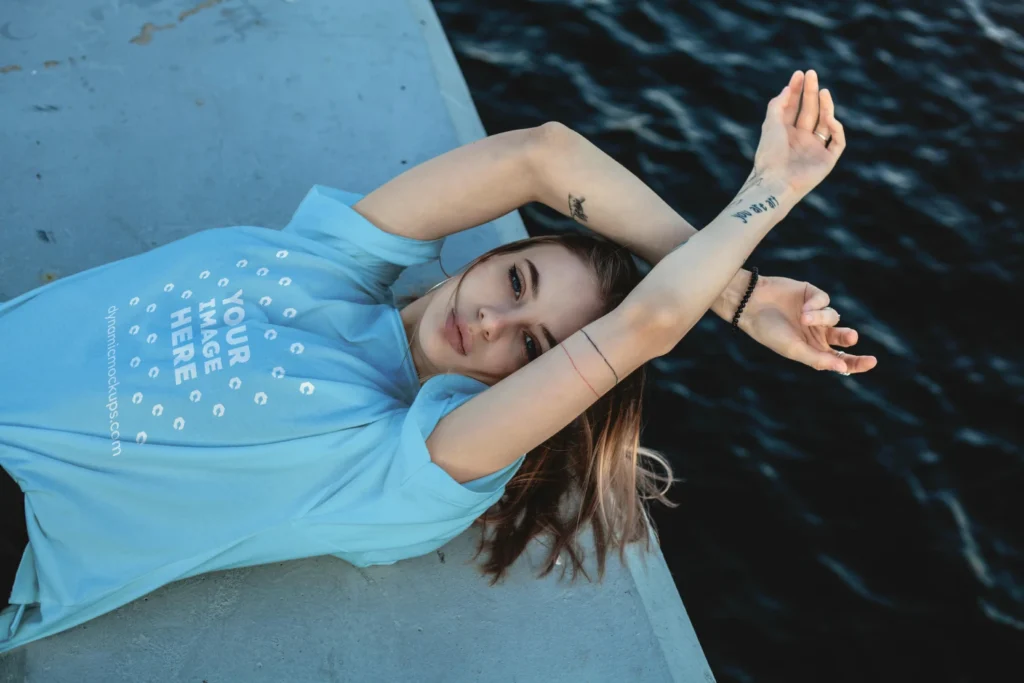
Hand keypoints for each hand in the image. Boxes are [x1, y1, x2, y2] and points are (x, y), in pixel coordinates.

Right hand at [737, 274, 876, 374]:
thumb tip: (843, 369)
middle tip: (850, 337)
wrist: (751, 304)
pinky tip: (803, 307)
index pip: (840, 359)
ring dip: (821, 318)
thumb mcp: (794, 349)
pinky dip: (816, 304)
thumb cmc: (769, 331)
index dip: (857, 362)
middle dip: (848, 337)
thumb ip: (818, 359)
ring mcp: (815, 313)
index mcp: (812, 350)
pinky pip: (825, 300)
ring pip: (833, 316)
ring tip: (804, 317)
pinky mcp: (812, 295)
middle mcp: (816, 333)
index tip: (871, 362)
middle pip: (843, 338)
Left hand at [753, 70, 846, 198]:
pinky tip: (828, 118)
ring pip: (825, 123)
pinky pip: (837, 141)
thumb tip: (788, 87)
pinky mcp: (827, 160)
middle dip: (811, 92)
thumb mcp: (770, 125)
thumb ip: (778, 105)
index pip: (793, 107)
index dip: (797, 90)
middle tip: (812, 74)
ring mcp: (814, 149)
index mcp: (785, 133)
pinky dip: (836, 129)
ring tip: (823, 90)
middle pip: (809, 111)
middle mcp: (800, 140)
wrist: (776, 181)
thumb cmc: (770, 154)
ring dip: (826, 106)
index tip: (800, 74)